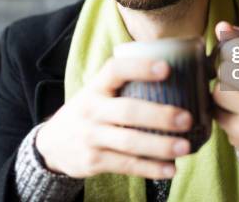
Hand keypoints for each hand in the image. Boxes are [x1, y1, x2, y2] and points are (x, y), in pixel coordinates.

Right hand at [35, 57, 192, 178]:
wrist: (51, 144)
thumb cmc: (90, 111)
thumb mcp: (98, 93)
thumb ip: (128, 86)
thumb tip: (182, 78)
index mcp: (96, 87)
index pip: (115, 70)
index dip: (140, 68)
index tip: (167, 68)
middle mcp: (91, 109)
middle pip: (128, 111)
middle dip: (160, 115)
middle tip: (187, 118)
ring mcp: (91, 137)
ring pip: (129, 142)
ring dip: (160, 146)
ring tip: (185, 147)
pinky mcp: (93, 161)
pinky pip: (126, 165)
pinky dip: (150, 169)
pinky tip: (170, 169)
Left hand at [212, 21, 238, 151]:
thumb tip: (222, 26)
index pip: (235, 48)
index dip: (227, 55)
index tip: (237, 64)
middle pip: (225, 70)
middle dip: (224, 78)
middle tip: (238, 87)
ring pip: (218, 92)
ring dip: (220, 97)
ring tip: (235, 102)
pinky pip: (216, 114)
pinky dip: (219, 114)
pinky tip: (234, 116)